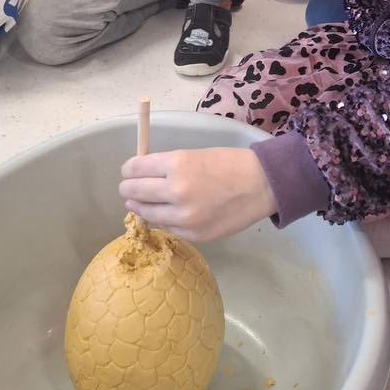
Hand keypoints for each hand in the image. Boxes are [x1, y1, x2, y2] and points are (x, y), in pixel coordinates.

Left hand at [119, 147, 276, 242]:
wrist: (261, 185)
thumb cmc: (230, 164)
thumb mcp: (195, 155)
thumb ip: (168, 166)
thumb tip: (142, 175)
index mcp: (177, 164)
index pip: (135, 168)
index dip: (129, 169)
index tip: (129, 171)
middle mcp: (176, 191)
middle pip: (134, 192)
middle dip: (129, 189)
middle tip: (129, 188)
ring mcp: (184, 216)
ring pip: (146, 214)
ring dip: (141, 206)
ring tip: (140, 203)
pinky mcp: (193, 234)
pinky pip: (166, 227)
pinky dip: (163, 219)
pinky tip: (166, 213)